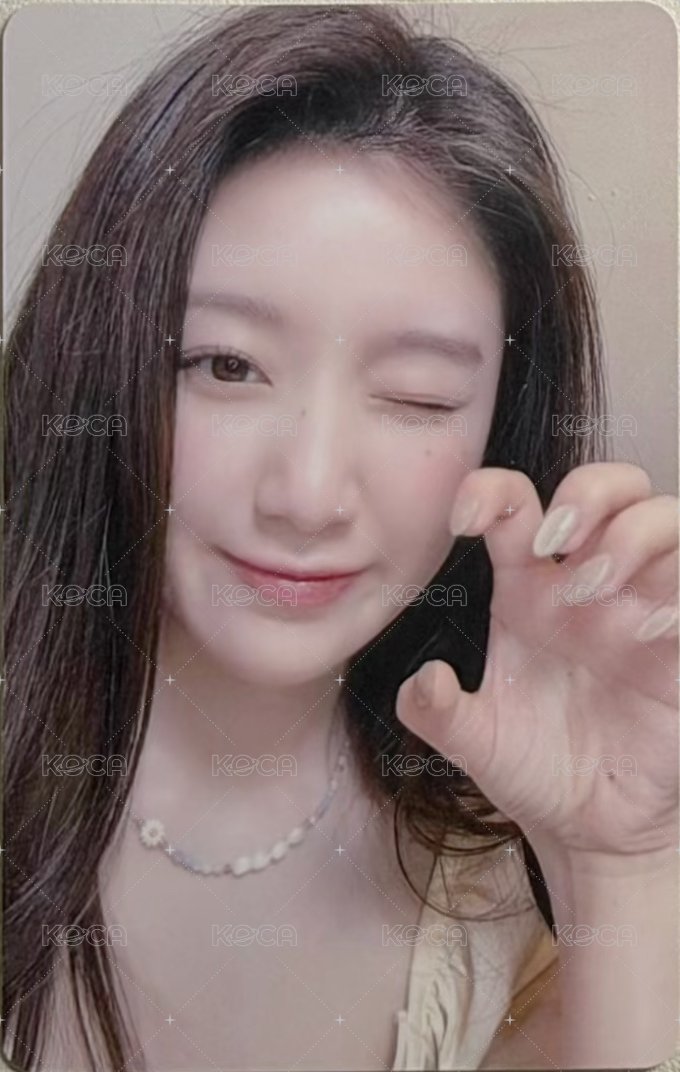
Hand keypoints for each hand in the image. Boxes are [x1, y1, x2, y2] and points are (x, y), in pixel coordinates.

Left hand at [396, 462, 678, 864]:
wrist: (594, 828)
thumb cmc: (536, 770)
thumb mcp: (477, 742)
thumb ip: (438, 713)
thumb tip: (424, 680)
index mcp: (529, 588)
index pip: (517, 504)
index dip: (490, 489)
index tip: (464, 518)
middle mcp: (589, 582)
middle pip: (610, 486)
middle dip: (586, 492)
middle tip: (555, 542)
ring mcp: (644, 607)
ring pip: (665, 519)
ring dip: (629, 537)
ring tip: (592, 591)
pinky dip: (677, 594)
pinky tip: (648, 631)